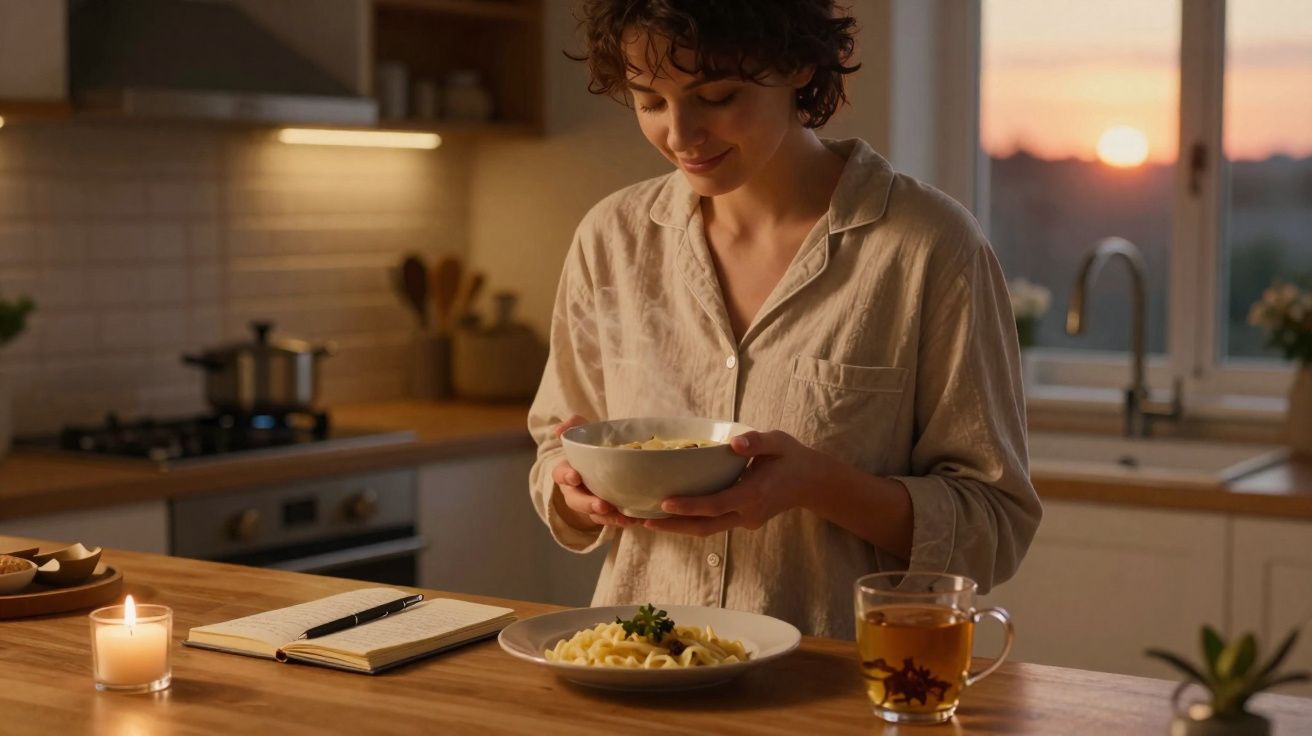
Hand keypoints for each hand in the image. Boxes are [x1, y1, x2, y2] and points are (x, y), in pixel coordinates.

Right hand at [552, 416, 642, 529]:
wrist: (603, 464)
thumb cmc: (591, 447)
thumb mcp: (583, 433)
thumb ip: (573, 426)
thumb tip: (558, 430)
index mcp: (567, 471)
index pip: (560, 474)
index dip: (566, 476)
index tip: (575, 476)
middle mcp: (575, 491)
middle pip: (576, 501)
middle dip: (588, 504)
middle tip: (602, 505)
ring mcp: (590, 504)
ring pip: (594, 515)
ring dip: (608, 518)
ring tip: (624, 518)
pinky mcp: (606, 513)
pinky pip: (612, 520)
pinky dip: (623, 521)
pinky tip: (637, 520)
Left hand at [644, 430, 825, 536]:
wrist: (812, 482)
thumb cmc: (792, 458)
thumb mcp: (779, 442)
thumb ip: (758, 442)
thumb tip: (735, 442)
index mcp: (754, 494)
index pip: (717, 505)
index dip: (690, 506)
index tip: (664, 504)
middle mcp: (747, 513)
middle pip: (705, 526)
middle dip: (672, 526)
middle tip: (640, 521)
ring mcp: (745, 520)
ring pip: (706, 529)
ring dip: (677, 528)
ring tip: (644, 521)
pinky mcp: (742, 520)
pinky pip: (712, 524)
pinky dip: (690, 521)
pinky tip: (668, 515)